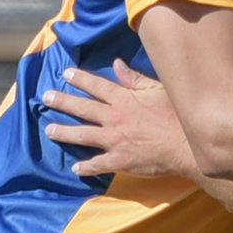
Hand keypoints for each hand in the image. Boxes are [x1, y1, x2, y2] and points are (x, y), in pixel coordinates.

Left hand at [45, 64, 195, 182]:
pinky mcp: (119, 160)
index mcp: (124, 99)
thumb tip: (117, 64)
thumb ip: (134, 78)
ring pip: (83, 135)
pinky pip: (97, 164)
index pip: (96, 86)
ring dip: (64, 132)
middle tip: (45, 98)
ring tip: (49, 130)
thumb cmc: (176, 115)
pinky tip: (75, 168)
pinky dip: (85, 167)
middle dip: (62, 102)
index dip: (79, 79)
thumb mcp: (157, 90)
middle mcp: (114, 118)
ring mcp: (115, 140)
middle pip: (82, 108)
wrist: (186, 145)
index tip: (65, 74)